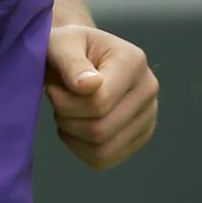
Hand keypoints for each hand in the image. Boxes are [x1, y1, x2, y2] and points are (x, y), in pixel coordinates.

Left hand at [44, 24, 157, 168]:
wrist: (76, 57)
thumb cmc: (66, 47)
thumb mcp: (60, 43)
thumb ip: (71, 62)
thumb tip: (89, 86)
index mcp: (133, 61)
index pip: (99, 103)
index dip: (65, 102)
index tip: (53, 87)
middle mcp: (148, 89)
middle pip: (100, 129)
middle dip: (66, 118)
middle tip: (57, 100)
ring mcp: (148, 115)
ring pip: (102, 149)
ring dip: (71, 134)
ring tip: (66, 111)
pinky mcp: (139, 136)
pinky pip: (103, 159)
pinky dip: (79, 148)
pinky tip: (73, 126)